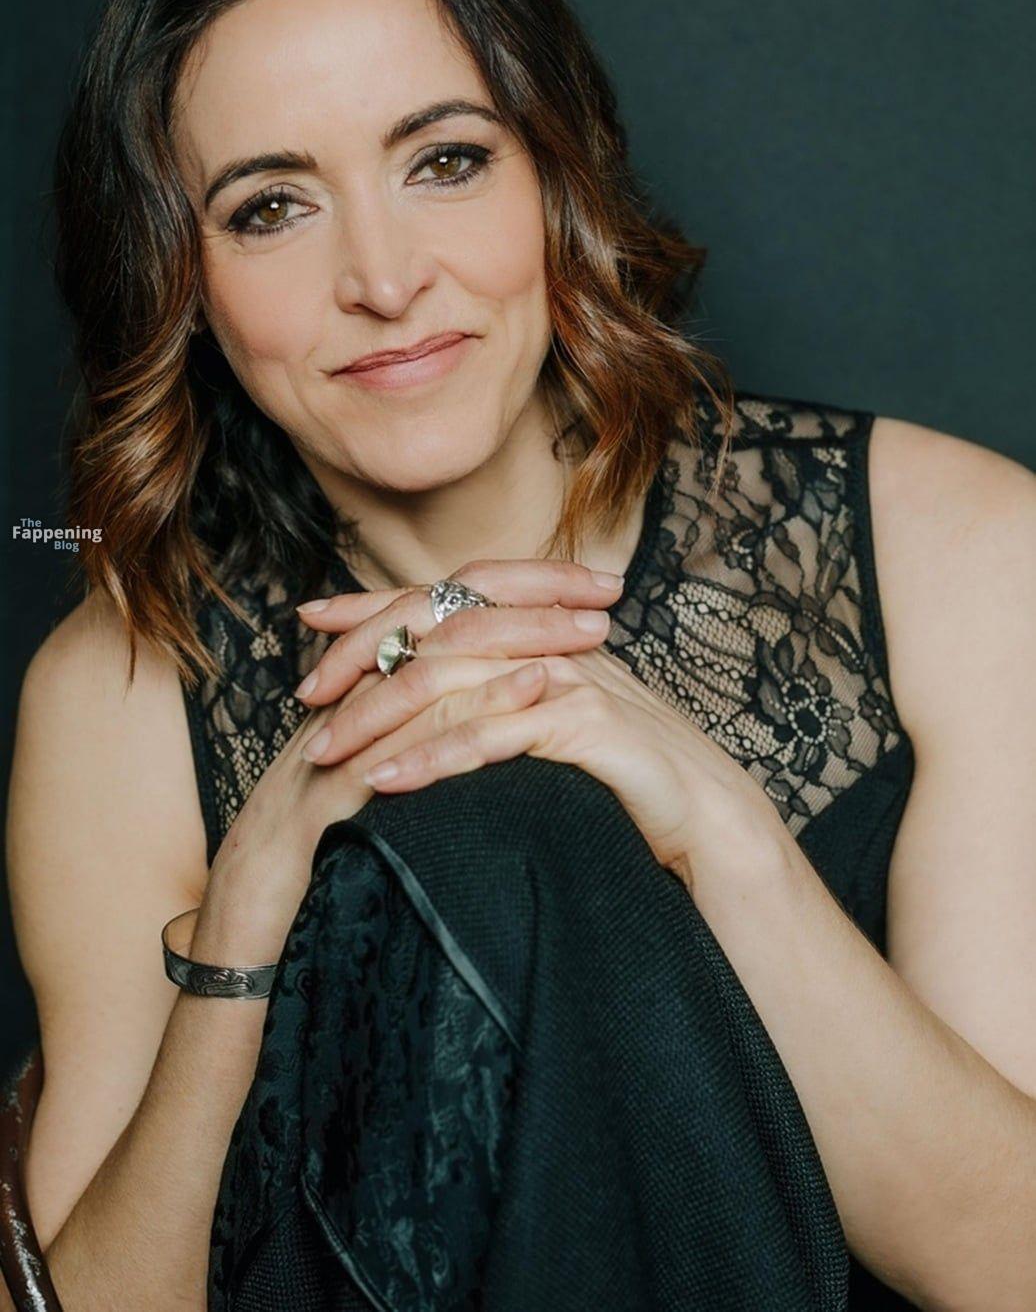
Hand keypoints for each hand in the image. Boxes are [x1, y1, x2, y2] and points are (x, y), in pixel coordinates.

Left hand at [294, 559, 781, 875]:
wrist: (704, 811)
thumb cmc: (622, 771)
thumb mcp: (551, 716)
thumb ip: (500, 690)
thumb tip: (429, 691)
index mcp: (534, 626)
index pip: (438, 601)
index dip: (371, 603)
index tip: (307, 616)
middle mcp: (546, 636)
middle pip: (430, 633)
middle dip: (358, 662)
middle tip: (302, 702)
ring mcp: (565, 674)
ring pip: (449, 683)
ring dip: (378, 720)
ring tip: (324, 755)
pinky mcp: (582, 721)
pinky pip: (488, 736)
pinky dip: (430, 760)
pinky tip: (387, 783)